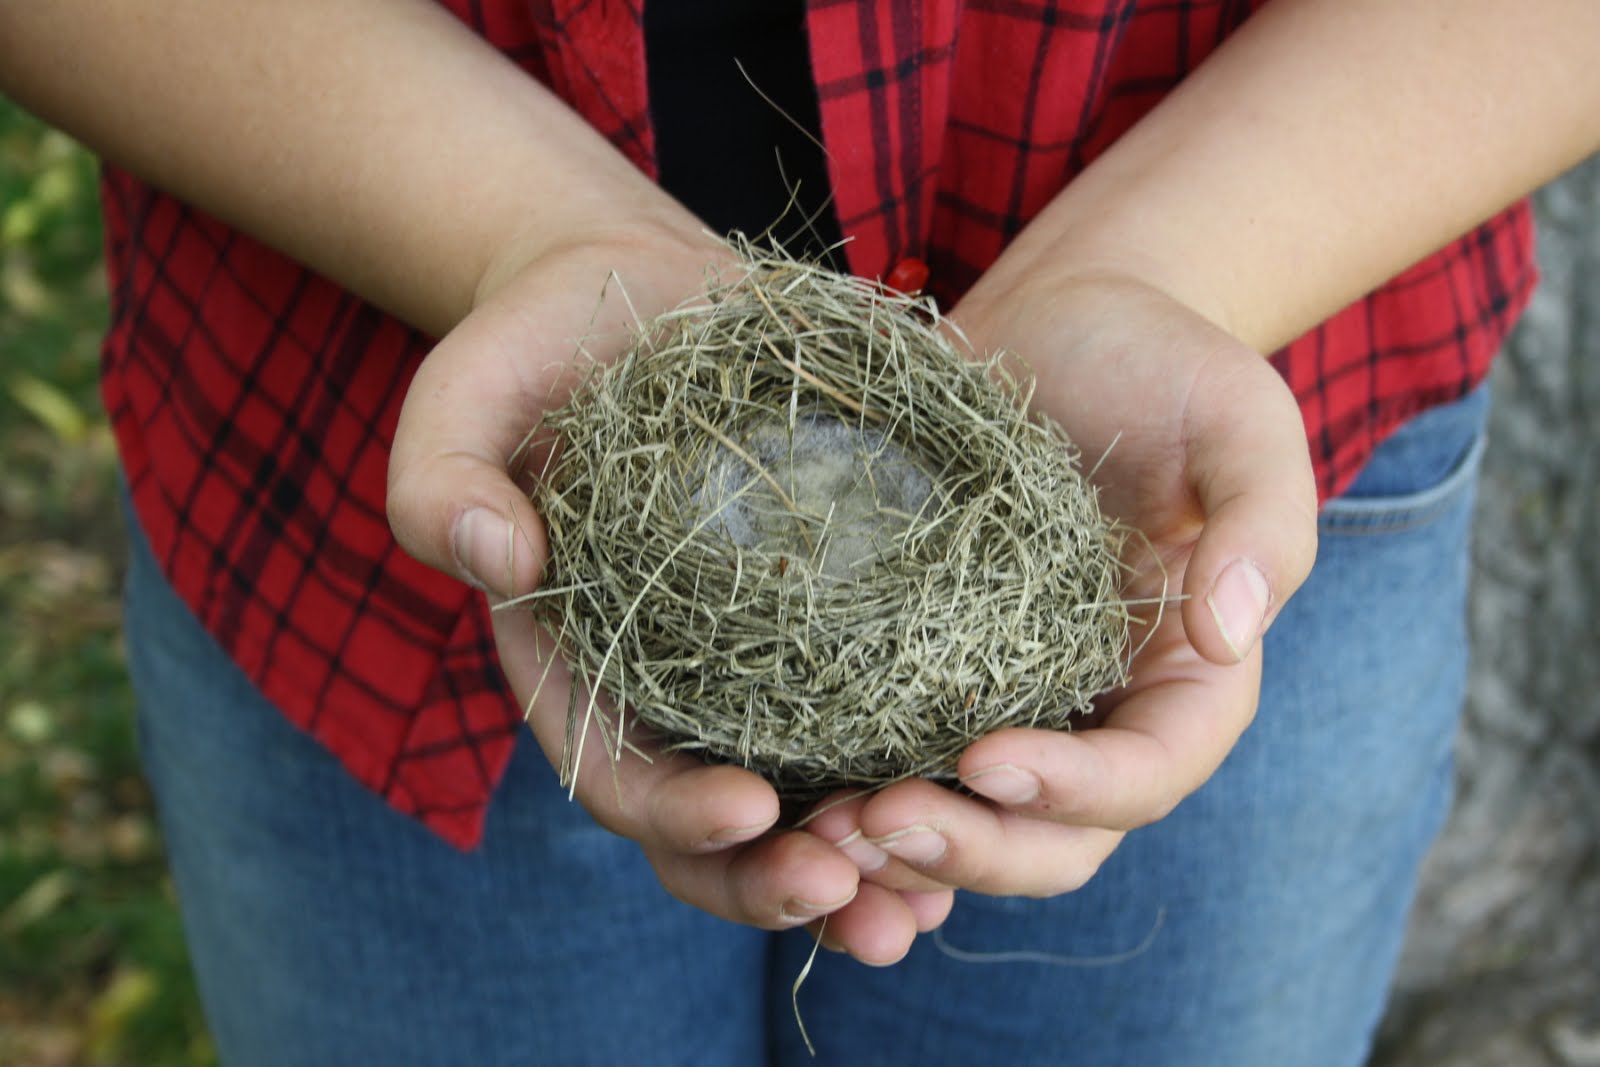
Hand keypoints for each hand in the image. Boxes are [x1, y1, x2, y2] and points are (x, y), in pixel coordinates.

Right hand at [387, 227, 951, 964]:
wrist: (644, 298)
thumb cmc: (544, 344)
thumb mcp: (469, 388)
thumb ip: (442, 474)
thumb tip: (497, 559)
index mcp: (576, 664)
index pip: (615, 773)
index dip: (675, 813)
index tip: (750, 808)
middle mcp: (669, 688)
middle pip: (719, 825)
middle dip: (781, 878)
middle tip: (859, 894)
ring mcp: (754, 664)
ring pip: (809, 800)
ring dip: (867, 867)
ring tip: (927, 901)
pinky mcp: (832, 619)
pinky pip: (876, 718)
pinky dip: (921, 774)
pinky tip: (985, 800)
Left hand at [803, 269, 1317, 908]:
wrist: (1060, 320)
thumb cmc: (1162, 361)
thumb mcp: (1242, 418)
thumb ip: (1264, 523)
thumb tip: (1232, 636)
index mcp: (1187, 680)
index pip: (1147, 774)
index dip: (1074, 790)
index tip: (984, 758)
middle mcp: (1101, 713)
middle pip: (1055, 836)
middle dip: (976, 848)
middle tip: (880, 822)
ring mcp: (1013, 700)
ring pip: (973, 821)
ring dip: (906, 847)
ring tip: (825, 828)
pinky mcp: (931, 670)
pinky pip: (899, 756)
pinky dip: (857, 787)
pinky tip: (793, 784)